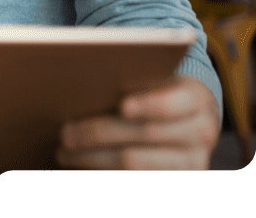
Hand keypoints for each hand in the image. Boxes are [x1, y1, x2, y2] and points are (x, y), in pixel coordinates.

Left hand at [56, 75, 219, 169]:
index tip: (123, 106)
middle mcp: (200, 133)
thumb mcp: (158, 80)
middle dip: (99, 134)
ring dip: (94, 160)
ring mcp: (192, 164)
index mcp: (194, 100)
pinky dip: (103, 176)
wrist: (193, 120)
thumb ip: (133, 80)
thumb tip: (83, 85)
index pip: (171, 104)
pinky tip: (81, 170)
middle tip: (65, 134)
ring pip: (136, 166)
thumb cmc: (160, 92)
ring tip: (65, 153)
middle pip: (144, 135)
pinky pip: (135, 184)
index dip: (148, 104)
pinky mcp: (179, 185)